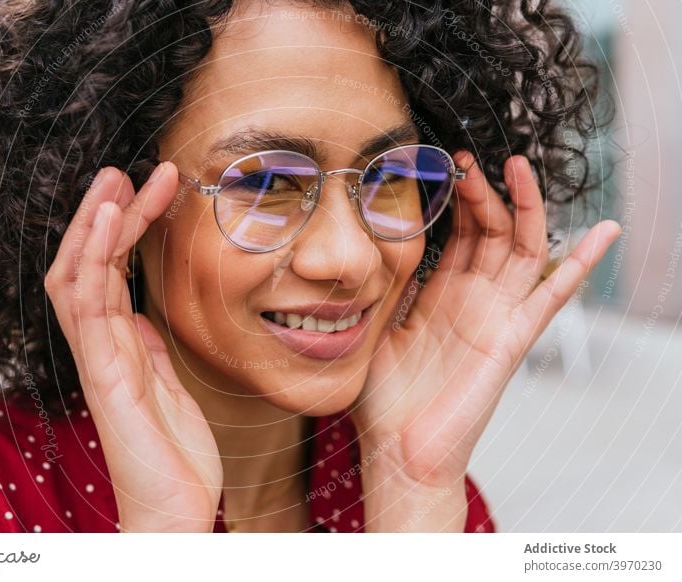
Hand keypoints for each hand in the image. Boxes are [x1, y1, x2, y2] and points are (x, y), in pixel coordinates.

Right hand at [45, 163, 222, 531]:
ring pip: (80, 277)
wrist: (174, 509)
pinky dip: (95, 257)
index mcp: (119, 346)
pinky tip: (110, 220)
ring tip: (114, 180)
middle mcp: (102, 346)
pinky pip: (90, 306)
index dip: (118, 231)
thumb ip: (150, 350)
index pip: (107, 275)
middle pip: (88, 266)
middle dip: (103, 217)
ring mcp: (99, 359)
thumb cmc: (172, 454)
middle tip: (123, 172)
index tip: (143, 192)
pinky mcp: (106, 375)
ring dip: (95, 225)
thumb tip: (143, 317)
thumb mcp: (169, 387)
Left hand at [353, 152, 621, 529]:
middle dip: (484, 191)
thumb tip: (388, 245)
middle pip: (491, 231)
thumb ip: (393, 288)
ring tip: (515, 166)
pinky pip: (552, 298)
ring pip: (522, 250)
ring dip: (524, 208)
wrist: (397, 451)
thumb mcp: (379, 327)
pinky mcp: (512, 340)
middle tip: (468, 157)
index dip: (458, 198)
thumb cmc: (384, 397)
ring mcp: (496, 317)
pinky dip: (580, 265)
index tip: (444, 162)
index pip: (461, 233)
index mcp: (441, 294)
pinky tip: (604, 234)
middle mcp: (473, 299)